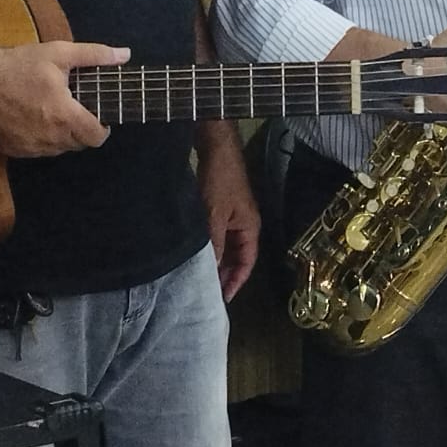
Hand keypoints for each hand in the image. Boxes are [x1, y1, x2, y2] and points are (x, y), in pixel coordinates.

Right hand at [0, 40, 128, 157]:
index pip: (96, 138)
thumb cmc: (19, 65)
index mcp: (65, 116)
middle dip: (82, 130)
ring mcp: (29, 147)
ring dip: (62, 137)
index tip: (100, 117)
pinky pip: (36, 151)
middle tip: (76, 110)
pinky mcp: (11, 150)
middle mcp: (49, 138)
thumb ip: (95, 55)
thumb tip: (125, 55)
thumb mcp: (60, 53)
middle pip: (78, 144)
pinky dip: (41, 140)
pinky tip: (34, 120)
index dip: (103, 129)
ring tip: (54, 113)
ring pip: (58, 150)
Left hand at [201, 144, 259, 300]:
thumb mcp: (215, 216)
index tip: (222, 298)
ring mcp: (233, 216)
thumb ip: (215, 244)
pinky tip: (196, 253)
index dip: (236, 281)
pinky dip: (210, 246)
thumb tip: (213, 271)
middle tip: (208, 291)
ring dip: (217, 260)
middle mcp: (245, 224)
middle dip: (225, 274)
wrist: (216, 148)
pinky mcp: (221, 208)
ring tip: (200, 276)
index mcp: (250, 228)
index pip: (247, 262)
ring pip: (227, 246)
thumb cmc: (220, 181)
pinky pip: (218, 235)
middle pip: (238, 256)